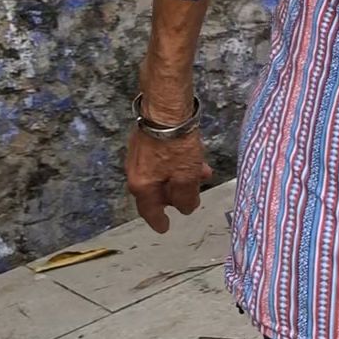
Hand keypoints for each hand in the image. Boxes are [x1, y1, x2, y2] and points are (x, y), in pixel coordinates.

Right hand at [125, 92, 212, 233]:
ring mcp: (139, 156)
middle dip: (176, 195)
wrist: (166, 110)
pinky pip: (162, 161)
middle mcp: (136, 172)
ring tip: (202, 173)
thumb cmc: (176, 146)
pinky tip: (194, 158)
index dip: (158, 220)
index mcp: (142, 185)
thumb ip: (186, 196)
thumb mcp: (186, 176)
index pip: (149, 210)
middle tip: (192, 196)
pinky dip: (177, 165)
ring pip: (162, 174)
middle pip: (157, 192)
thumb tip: (186, 208)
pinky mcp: (146, 142)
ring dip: (181, 177)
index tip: (164, 228)